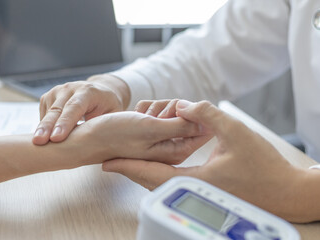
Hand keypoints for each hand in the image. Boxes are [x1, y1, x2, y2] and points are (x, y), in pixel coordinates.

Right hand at [33, 74, 129, 144]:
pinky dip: (42, 126)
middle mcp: (71, 88)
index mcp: (89, 91)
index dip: (66, 122)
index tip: (57, 138)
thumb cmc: (109, 108)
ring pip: (47, 112)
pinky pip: (43, 113)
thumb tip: (107, 141)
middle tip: (38, 142)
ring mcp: (58, 91)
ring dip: (41, 128)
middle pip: (57, 109)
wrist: (101, 92)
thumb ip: (109, 124)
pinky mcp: (49, 96)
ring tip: (36, 144)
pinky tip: (43, 138)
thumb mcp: (115, 114)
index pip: (75, 107)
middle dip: (47, 126)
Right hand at [65, 111, 210, 165]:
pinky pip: (158, 110)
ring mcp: (161, 138)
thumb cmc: (116, 135)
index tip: (171, 115)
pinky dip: (147, 109)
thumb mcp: (151, 129)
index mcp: (177, 151)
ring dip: (155, 109)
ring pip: (173, 110)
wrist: (90, 137)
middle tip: (150, 118)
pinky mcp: (151, 130)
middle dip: (169, 110)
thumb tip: (206, 123)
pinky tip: (135, 118)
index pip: (203, 128)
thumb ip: (181, 127)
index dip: (190, 114)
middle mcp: (172, 147)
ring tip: (139, 119)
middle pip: (188, 115)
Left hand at [103, 100, 307, 221]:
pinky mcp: (204, 193)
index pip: (150, 173)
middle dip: (129, 170)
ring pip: (159, 185)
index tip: (107, 161)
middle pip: (149, 182)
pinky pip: (172, 186)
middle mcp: (191, 190)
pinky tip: (154, 168)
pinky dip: (157, 176)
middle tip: (110, 162)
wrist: (284, 193)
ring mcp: (197, 194)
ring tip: (126, 163)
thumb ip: (207, 116)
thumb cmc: (263, 167)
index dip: (126, 166)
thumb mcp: (235, 132)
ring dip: (142, 172)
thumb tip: (183, 105)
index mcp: (193, 180)